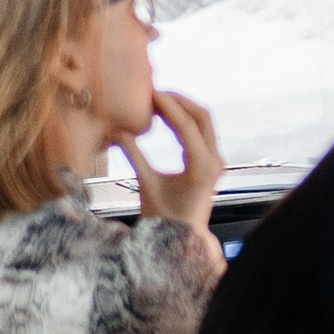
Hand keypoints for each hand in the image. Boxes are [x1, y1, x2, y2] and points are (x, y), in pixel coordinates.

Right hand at [124, 88, 223, 239]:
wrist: (183, 240)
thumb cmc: (164, 218)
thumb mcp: (147, 184)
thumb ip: (133, 155)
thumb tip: (116, 130)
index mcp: (201, 166)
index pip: (186, 125)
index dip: (167, 105)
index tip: (150, 93)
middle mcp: (215, 160)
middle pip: (202, 116)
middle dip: (179, 101)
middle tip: (154, 93)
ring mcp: (217, 161)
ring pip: (204, 122)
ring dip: (183, 109)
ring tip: (157, 102)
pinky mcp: (213, 163)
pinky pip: (202, 133)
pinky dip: (186, 121)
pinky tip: (166, 118)